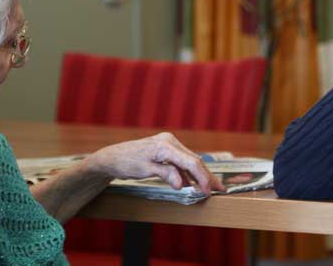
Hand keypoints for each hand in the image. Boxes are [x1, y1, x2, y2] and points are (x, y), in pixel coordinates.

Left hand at [88, 132, 225, 194]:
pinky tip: (193, 183)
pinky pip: (181, 161)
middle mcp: (169, 141)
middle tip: (220, 188)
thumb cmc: (126, 163)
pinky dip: (188, 172)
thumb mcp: (145, 170)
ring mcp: (168, 143)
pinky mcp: (166, 148)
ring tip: (211, 187)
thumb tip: (182, 184)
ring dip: (199, 174)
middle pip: (194, 160)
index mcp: (165, 145)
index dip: (202, 177)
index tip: (208, 191)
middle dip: (207, 175)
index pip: (191, 162)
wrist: (112, 157)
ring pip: (189, 160)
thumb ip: (166, 174)